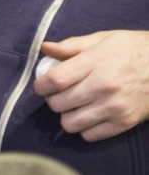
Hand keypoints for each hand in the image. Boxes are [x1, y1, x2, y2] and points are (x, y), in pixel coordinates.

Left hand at [34, 30, 148, 140]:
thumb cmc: (134, 50)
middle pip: (58, 104)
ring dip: (67, 115)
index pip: (54, 81)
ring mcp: (114, 107)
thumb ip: (72, 46)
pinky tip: (90, 115)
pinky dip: (85, 128)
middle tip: (61, 93)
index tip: (43, 85)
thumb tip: (44, 48)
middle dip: (54, 99)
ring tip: (75, 105)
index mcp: (97, 62)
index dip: (41, 85)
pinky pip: (89, 135)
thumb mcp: (105, 39)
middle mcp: (104, 87)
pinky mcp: (123, 123)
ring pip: (69, 123)